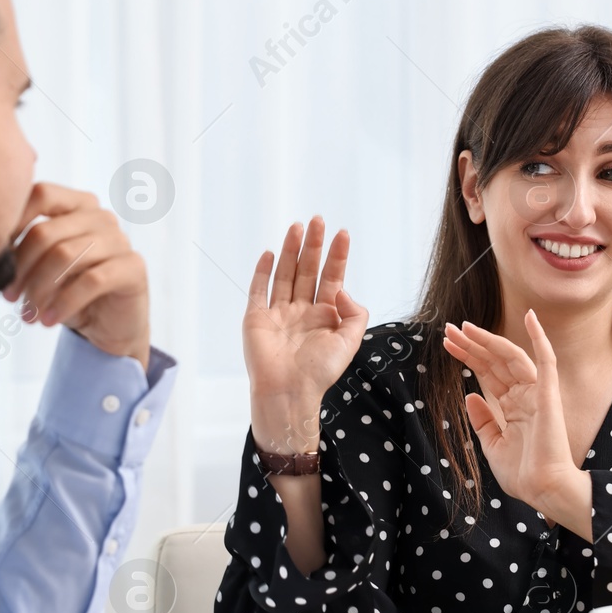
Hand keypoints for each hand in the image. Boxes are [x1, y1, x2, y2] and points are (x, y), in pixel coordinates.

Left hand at [2, 184, 149, 366]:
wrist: (108, 326)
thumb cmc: (69, 291)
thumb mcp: (41, 267)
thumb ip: (22, 249)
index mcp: (78, 205)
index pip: (41, 194)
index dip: (13, 221)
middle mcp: (101, 216)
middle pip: (47, 231)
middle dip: (21, 269)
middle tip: (8, 298)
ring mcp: (120, 239)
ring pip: (66, 256)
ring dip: (39, 290)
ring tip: (27, 316)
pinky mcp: (133, 267)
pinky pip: (92, 281)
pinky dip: (64, 303)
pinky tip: (48, 321)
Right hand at [244, 215, 367, 453]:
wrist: (289, 392)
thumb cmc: (319, 372)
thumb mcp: (350, 342)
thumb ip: (355, 314)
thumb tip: (344, 289)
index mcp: (324, 316)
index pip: (332, 278)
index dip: (337, 256)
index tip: (342, 233)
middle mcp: (301, 310)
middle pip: (307, 270)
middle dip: (313, 245)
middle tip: (318, 220)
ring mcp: (278, 313)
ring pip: (285, 274)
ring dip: (290, 250)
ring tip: (297, 227)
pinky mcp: (257, 318)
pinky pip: (259, 290)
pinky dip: (262, 272)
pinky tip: (269, 253)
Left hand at [441, 310, 591, 536]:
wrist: (543, 489)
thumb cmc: (522, 473)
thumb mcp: (492, 445)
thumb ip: (482, 420)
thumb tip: (470, 395)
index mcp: (512, 407)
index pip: (486, 373)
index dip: (468, 357)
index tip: (447, 344)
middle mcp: (524, 395)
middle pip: (494, 361)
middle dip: (471, 345)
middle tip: (448, 329)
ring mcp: (536, 393)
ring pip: (510, 357)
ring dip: (488, 340)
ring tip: (463, 328)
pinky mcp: (548, 394)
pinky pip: (546, 360)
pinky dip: (539, 337)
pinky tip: (530, 316)